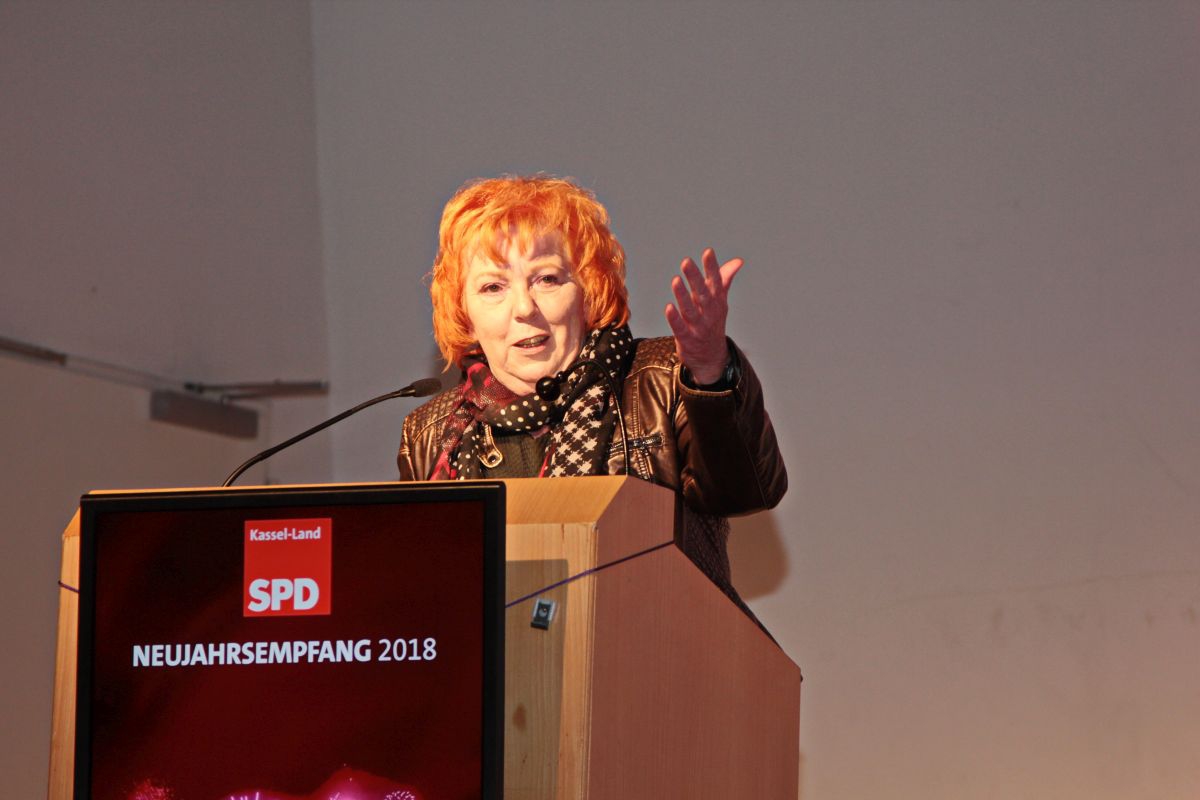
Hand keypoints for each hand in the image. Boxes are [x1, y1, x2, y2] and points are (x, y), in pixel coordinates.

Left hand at [664, 248, 742, 384]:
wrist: (711, 357)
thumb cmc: (713, 323)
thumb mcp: (720, 301)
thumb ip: (725, 279)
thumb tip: (738, 261)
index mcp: (717, 302)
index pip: (716, 282)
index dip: (712, 267)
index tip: (708, 252)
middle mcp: (709, 313)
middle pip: (702, 294)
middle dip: (695, 278)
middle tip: (686, 261)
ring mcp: (698, 327)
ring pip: (690, 310)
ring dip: (683, 295)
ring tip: (676, 280)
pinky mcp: (687, 339)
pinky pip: (680, 328)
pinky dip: (675, 319)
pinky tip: (668, 307)